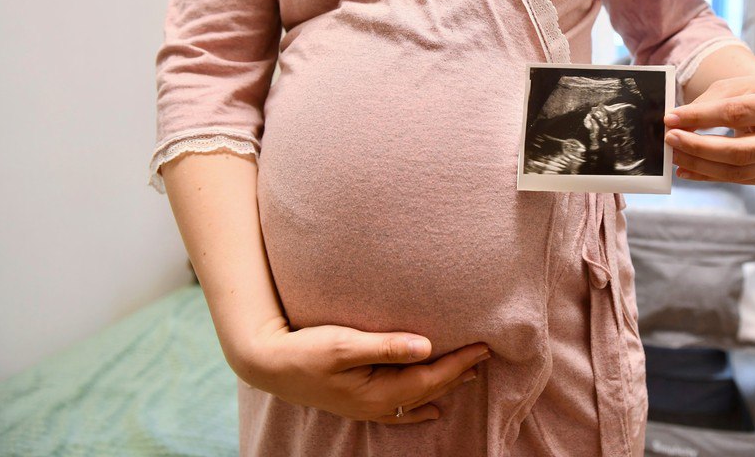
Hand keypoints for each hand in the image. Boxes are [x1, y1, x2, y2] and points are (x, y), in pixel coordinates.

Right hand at [236, 319, 490, 423]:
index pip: (430, 377)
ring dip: (444, 387)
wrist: (269, 364)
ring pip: (417, 399)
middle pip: (428, 389)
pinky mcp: (358, 403)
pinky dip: (419, 408)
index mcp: (378, 391)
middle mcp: (377, 405)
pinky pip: (400, 410)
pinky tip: (430, 410)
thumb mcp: (345, 344)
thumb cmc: (306, 350)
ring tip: (468, 377)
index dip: (459, 363)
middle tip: (485, 356)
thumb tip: (427, 345)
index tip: (483, 348)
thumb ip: (387, 345)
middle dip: (458, 374)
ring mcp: (367, 407)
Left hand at [663, 74, 754, 184]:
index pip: (737, 113)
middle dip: (699, 147)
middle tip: (670, 139)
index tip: (670, 118)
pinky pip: (736, 180)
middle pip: (740, 151)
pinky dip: (707, 175)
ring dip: (699, 164)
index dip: (701, 117)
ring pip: (736, 171)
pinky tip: (684, 170)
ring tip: (674, 155)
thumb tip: (675, 125)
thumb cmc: (754, 94)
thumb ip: (706, 105)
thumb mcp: (735, 88)